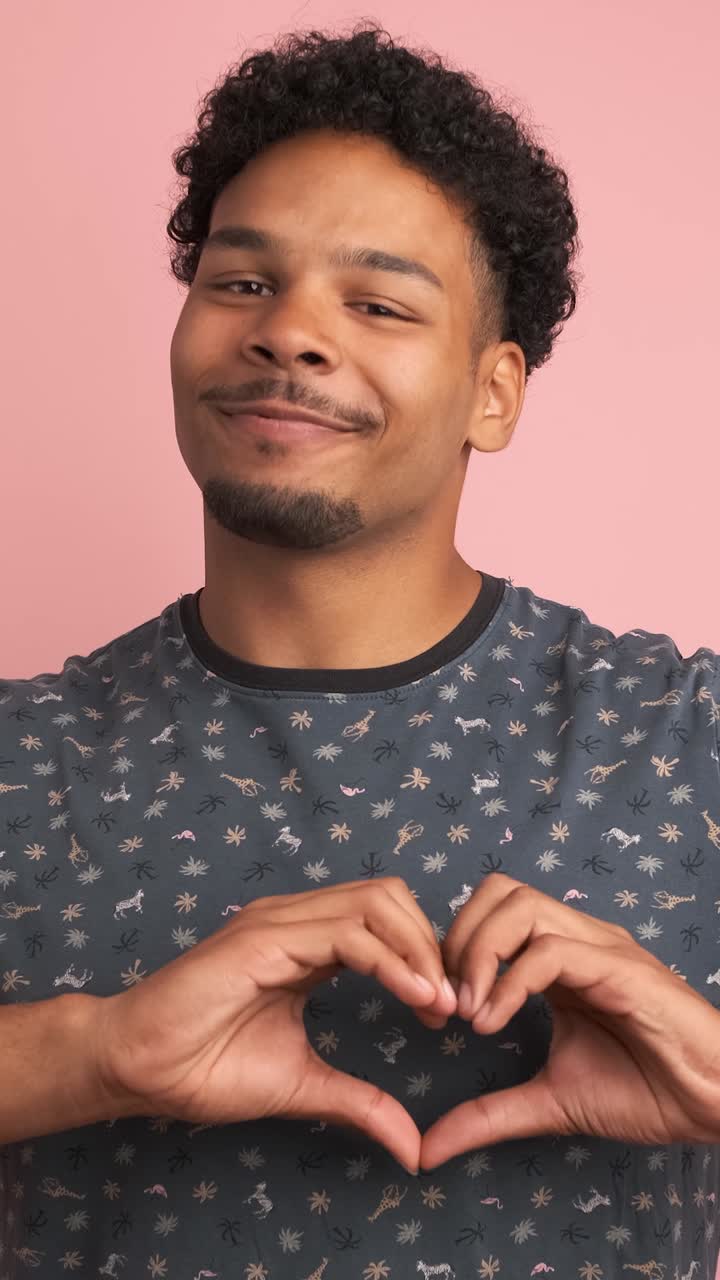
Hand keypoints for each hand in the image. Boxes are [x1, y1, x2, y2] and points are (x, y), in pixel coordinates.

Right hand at [94, 878, 455, 1172]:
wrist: (137, 1067)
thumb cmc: (204, 1068)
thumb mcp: (302, 1085)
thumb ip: (359, 1102)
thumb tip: (413, 1147)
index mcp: (307, 942)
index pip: (385, 919)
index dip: (425, 956)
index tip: (447, 1011)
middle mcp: (297, 919)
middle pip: (389, 897)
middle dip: (431, 944)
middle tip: (450, 1004)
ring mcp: (280, 921)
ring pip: (376, 902)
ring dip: (419, 949)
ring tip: (438, 1002)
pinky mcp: (264, 937)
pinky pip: (347, 933)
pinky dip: (392, 960)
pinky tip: (414, 995)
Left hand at [420, 872, 719, 1168]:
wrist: (714, 1105)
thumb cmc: (645, 1092)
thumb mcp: (548, 1103)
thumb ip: (488, 1115)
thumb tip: (426, 1149)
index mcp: (559, 957)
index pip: (490, 910)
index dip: (452, 948)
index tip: (437, 1008)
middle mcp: (578, 938)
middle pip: (498, 890)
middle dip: (458, 939)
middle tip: (447, 1001)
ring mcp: (601, 948)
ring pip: (522, 906)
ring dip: (480, 954)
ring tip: (470, 1013)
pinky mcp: (621, 969)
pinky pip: (554, 952)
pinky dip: (510, 983)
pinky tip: (493, 1023)